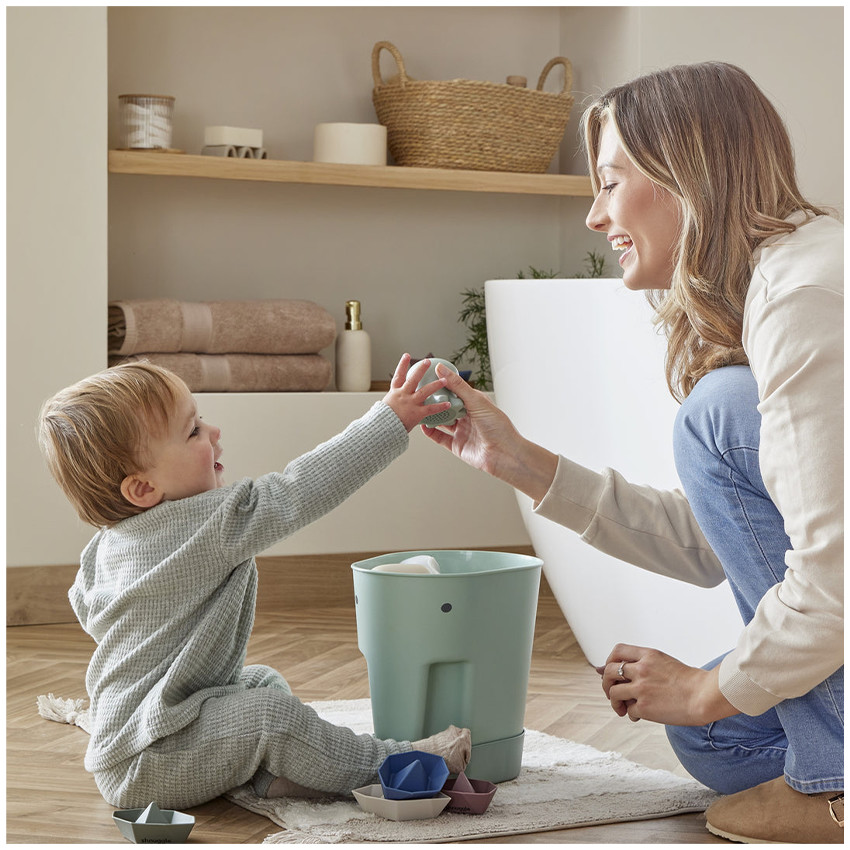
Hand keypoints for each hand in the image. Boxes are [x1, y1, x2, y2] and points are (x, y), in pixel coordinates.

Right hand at [382, 354, 451, 431]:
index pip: (398, 376)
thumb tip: (391, 405)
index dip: (402, 365)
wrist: (378, 431)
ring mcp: (409, 403)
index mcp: (394, 394)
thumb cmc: (379, 423)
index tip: (406, 356)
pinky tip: (448, 404)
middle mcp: (402, 396)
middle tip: (427, 361)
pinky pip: (430, 409)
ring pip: (425, 391)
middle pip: (413, 379)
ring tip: (443, 380)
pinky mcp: (416, 413)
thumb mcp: (381, 410)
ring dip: (435, 385)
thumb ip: (391, 405)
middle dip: (421, 369)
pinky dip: (440, 406)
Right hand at [419, 364, 558, 501]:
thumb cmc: (498, 426)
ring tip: (418, 409)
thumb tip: (441, 369)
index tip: (428, 378)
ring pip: (442, 422)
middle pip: (446, 407)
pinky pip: (440, 438)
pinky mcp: (457, 446)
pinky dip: (431, 432)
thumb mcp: (476, 401)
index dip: (442, 386)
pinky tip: (423, 426)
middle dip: (434, 401)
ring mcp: (462, 432)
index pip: (455, 392)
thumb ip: (457, 385)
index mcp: (474, 404)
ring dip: (431, 416)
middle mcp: (468, 417)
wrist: (504, 454)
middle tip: (419, 394)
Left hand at [597, 643, 737, 725]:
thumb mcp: (664, 663)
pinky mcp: (644, 706)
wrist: (705, 696)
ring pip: (613, 692)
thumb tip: (612, 669)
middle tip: (611, 692)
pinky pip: (628, 710)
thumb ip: (641, 664)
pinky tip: (639, 715)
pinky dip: (631, 714)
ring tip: (621, 708)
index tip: (611, 671)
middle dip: (605, 683)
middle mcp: (642, 669)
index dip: (610, 661)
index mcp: (648, 655)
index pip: (617, 651)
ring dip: (614, 702)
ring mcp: (641, 688)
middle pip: (608, 672)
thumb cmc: (688, 681)